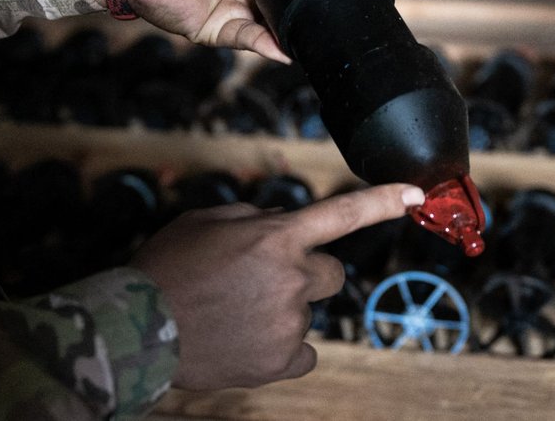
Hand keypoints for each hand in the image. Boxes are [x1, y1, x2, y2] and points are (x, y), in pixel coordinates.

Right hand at [129, 183, 423, 389]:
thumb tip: (279, 223)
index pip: (341, 213)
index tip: (416, 193)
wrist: (137, 330)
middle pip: (332, 273)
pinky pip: (303, 352)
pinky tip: (245, 339)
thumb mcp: (202, 222)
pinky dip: (281, 348)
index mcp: (274, 237)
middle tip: (262, 280)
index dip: (383, 200)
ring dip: (282, 310)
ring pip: (307, 312)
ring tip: (232, 312)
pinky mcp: (280, 361)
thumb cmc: (166, 268)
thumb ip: (250, 217)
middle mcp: (291, 278)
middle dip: (306, 272)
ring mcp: (289, 323)